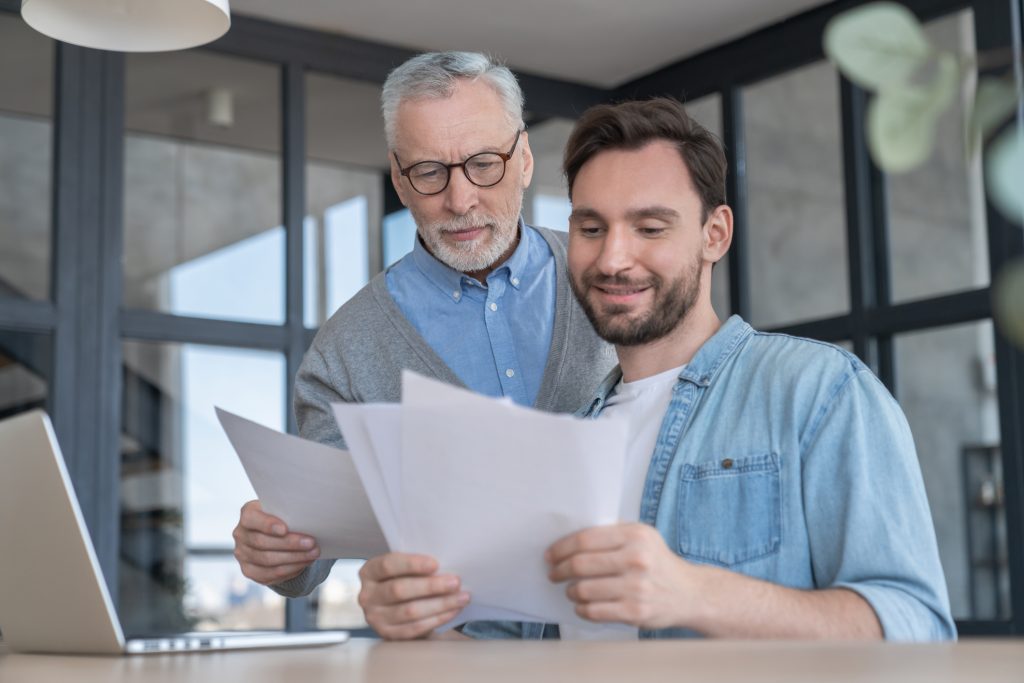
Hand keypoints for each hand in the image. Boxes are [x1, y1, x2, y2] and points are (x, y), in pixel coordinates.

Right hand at [232, 500, 319, 584]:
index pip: (251, 518)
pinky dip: (290, 569)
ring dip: (293, 558)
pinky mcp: (249, 571)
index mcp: (247, 514)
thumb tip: (308, 521)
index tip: (285, 529)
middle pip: (262, 542)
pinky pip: (270, 574)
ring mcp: (242, 554)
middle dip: (289, 544)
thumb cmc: (283, 518)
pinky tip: (304, 563)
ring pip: (267, 560)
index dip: (267, 524)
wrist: (275, 536)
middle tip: (311, 543)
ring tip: (313, 554)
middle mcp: (240, 534)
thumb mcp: (284, 511)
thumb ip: (289, 514)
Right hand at [358, 553, 469, 639]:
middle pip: (399, 589)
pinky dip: (437, 618)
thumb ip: (416, 566)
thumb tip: (447, 564)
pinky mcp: (388, 634)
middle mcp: (367, 595)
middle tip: (455, 582)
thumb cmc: (405, 580)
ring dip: (440, 604)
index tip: (435, 564)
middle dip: (431, 586)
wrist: (399, 609)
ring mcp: (375, 618)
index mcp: (369, 572)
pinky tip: (453, 610)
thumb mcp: (403, 569)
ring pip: (410, 611)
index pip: (388, 565)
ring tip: (462, 597)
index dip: (412, 564)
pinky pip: (415, 628)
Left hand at [546, 523, 698, 629]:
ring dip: (571, 591)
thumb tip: (569, 538)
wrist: (690, 593)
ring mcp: (636, 587)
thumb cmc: (657, 562)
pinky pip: (594, 611)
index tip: (550, 555)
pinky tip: (582, 605)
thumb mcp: (642, 536)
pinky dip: (581, 609)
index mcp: (635, 536)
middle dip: (560, 570)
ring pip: (584, 589)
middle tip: (554, 573)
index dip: (561, 548)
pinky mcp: (635, 611)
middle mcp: (637, 559)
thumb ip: (612, 533)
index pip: (585, 539)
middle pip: (580, 564)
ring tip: (571, 590)